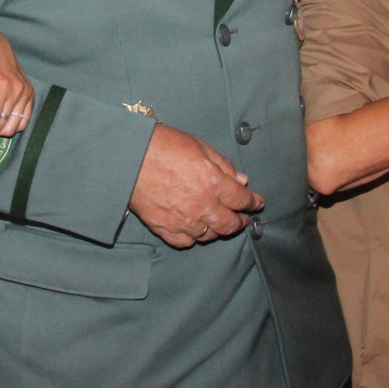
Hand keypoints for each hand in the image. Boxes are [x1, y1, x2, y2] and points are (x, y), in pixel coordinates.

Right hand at [129, 124, 264, 247]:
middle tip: (244, 218)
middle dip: (241, 221)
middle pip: (229, 224)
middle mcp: (202, 206)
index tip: (258, 202)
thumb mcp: (201, 147)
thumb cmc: (165, 145)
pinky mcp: (164, 228)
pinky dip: (194, 237)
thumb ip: (224, 166)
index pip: (242, 199)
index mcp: (213, 183)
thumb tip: (242, 180)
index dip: (253, 202)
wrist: (130, 156)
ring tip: (220, 222)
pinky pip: (186, 242)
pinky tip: (196, 230)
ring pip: (209, 235)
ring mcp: (183, 220)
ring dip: (218, 229)